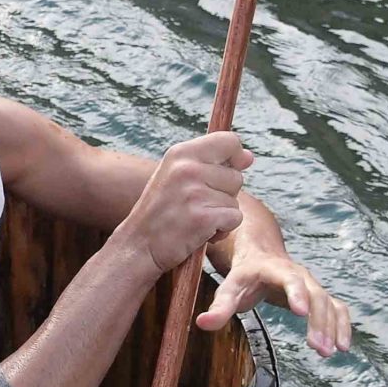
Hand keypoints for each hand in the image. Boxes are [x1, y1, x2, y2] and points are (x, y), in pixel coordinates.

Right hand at [111, 131, 253, 276]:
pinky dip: (223, 230)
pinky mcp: (203, 218)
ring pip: (235, 200)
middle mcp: (187, 169)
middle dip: (224, 194)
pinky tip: (200, 232)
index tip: (229, 170)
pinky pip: (235, 218)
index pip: (228, 141)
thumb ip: (210, 164)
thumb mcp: (176, 176)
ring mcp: (195, 193)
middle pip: (236, 176)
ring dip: (221, 214)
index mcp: (180, 153)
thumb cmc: (160, 212)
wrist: (138, 245)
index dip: (235, 156)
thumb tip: (249, 157)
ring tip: (195, 219)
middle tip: (195, 205)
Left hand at [196, 249, 352, 356]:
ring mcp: (311, 285)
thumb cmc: (243, 276)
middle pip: (314, 294)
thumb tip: (202, 324)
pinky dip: (342, 325)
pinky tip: (343, 346)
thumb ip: (218, 307)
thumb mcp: (229, 288)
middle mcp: (298, 274)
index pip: (289, 278)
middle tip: (318, 347)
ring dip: (332, 327)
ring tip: (330, 352)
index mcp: (274, 269)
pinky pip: (338, 308)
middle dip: (318, 321)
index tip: (301, 312)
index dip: (296, 293)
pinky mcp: (320, 296)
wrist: (260, 255)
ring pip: (328, 303)